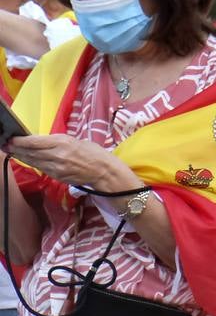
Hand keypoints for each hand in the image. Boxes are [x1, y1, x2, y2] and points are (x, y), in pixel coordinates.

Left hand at [6, 134, 136, 191]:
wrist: (105, 172)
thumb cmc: (94, 153)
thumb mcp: (75, 141)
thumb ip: (57, 142)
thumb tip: (40, 142)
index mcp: (63, 143)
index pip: (34, 142)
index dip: (19, 141)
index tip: (11, 138)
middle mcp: (57, 155)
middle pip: (30, 152)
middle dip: (16, 148)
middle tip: (6, 144)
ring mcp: (56, 168)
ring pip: (33, 161)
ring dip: (21, 156)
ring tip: (12, 151)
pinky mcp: (57, 176)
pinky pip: (41, 168)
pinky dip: (33, 163)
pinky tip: (27, 159)